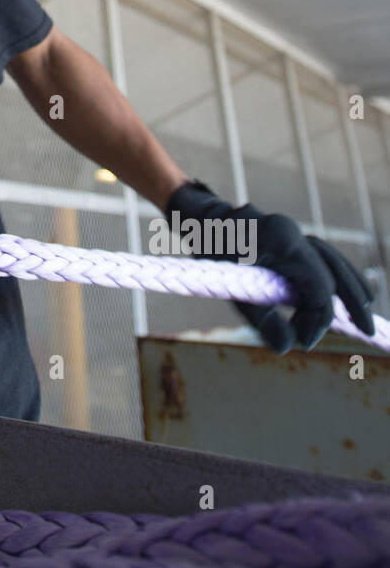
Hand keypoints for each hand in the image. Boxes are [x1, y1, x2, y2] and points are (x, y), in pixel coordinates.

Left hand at [165, 179, 375, 353]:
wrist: (199, 218)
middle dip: (350, 303)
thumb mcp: (230, 287)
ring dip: (351, 288)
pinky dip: (338, 273)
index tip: (304, 341)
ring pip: (334, 260)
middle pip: (334, 270)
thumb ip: (259, 318)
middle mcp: (293, 233)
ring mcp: (293, 233)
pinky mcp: (290, 239)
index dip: (317, 318)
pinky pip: (323, 256)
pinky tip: (352, 290)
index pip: (316, 285)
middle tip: (367, 332)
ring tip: (366, 315)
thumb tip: (287, 349)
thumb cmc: (210, 249)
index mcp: (281, 240)